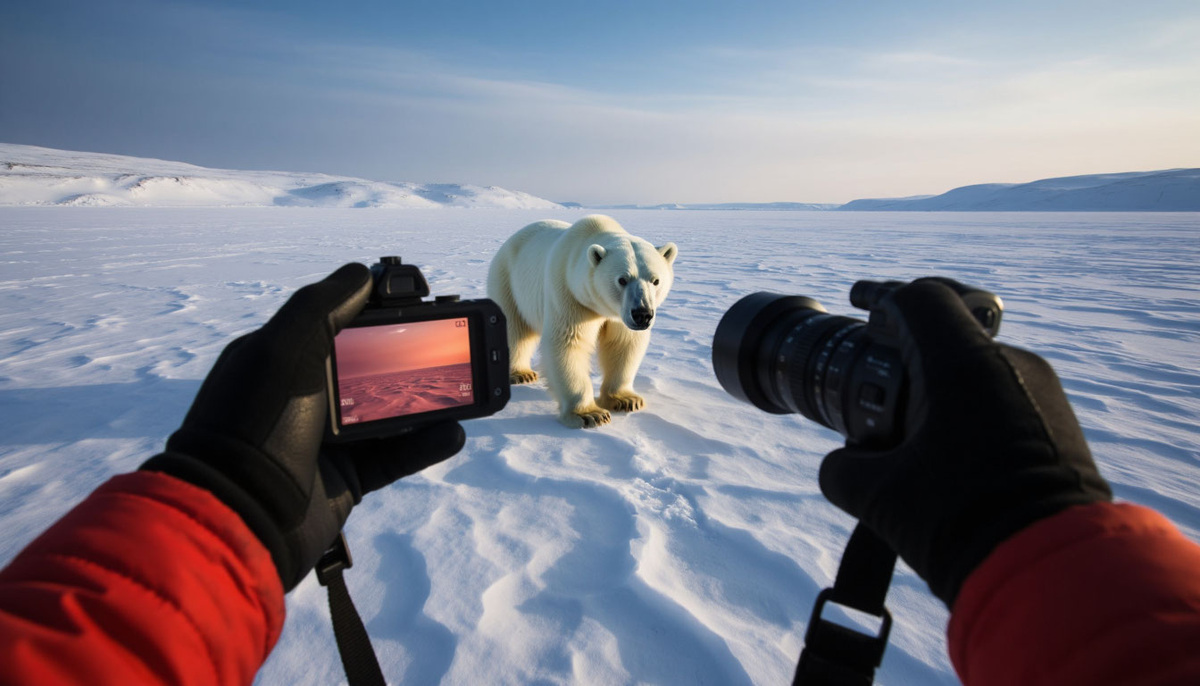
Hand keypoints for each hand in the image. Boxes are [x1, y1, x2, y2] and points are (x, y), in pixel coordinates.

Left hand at [142, 264, 464, 589]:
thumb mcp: (282, 350)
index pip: (341, 320)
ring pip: (391, 411)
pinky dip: (425, 445)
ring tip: (465, 388)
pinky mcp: (347, 478)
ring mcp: (328, 439)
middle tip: (456, 343)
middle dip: (413, 353)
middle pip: (373, 364)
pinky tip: (453, 432)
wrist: (239, 516)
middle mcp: (306, 394)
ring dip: (427, 400)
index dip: (382, 307)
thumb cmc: (255, 424)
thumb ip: (322, 306)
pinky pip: (396, 456)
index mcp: (284, 356)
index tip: (424, 299)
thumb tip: (365, 273)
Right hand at [818, 278, 1111, 605]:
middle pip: (951, 324)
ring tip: (906, 419)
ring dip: (939, 374)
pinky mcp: (1057, 423)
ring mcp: (1039, 392)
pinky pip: (1002, 391)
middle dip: (908, 336)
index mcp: (962, 364)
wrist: (1050, 571)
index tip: (857, 304)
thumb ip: (840, 467)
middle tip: (876, 354)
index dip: (881, 295)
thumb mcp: (876, 496)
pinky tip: (944, 442)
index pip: (919, 297)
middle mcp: (1008, 364)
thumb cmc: (956, 524)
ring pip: (978, 361)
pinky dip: (967, 401)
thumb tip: (842, 462)